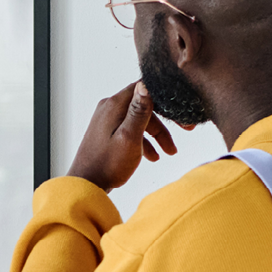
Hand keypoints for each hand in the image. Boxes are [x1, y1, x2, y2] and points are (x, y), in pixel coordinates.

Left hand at [68, 82, 186, 192]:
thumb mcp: (129, 137)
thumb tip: (146, 83)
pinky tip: (153, 156)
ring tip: (169, 152)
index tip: (180, 111)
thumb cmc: (107, 165)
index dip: (166, 98)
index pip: (145, 87)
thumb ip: (139, 111)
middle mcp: (109, 107)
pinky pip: (130, 130)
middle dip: (164, 121)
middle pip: (145, 106)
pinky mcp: (106, 133)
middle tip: (186, 130)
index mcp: (115, 104)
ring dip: (156, 135)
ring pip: (139, 120)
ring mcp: (106, 120)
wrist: (85, 187)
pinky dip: (143, 141)